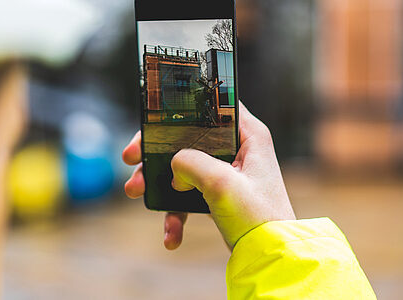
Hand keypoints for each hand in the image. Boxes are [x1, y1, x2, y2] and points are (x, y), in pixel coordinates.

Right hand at [123, 101, 294, 249]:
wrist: (270, 258)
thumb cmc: (259, 219)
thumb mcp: (222, 184)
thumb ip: (191, 163)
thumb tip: (173, 166)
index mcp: (248, 135)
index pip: (210, 105)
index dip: (178, 110)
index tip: (150, 124)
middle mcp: (239, 149)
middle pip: (187, 138)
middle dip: (156, 151)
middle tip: (131, 159)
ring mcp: (228, 173)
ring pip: (182, 168)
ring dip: (157, 182)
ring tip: (136, 193)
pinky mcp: (219, 195)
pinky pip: (189, 197)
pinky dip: (176, 214)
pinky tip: (171, 236)